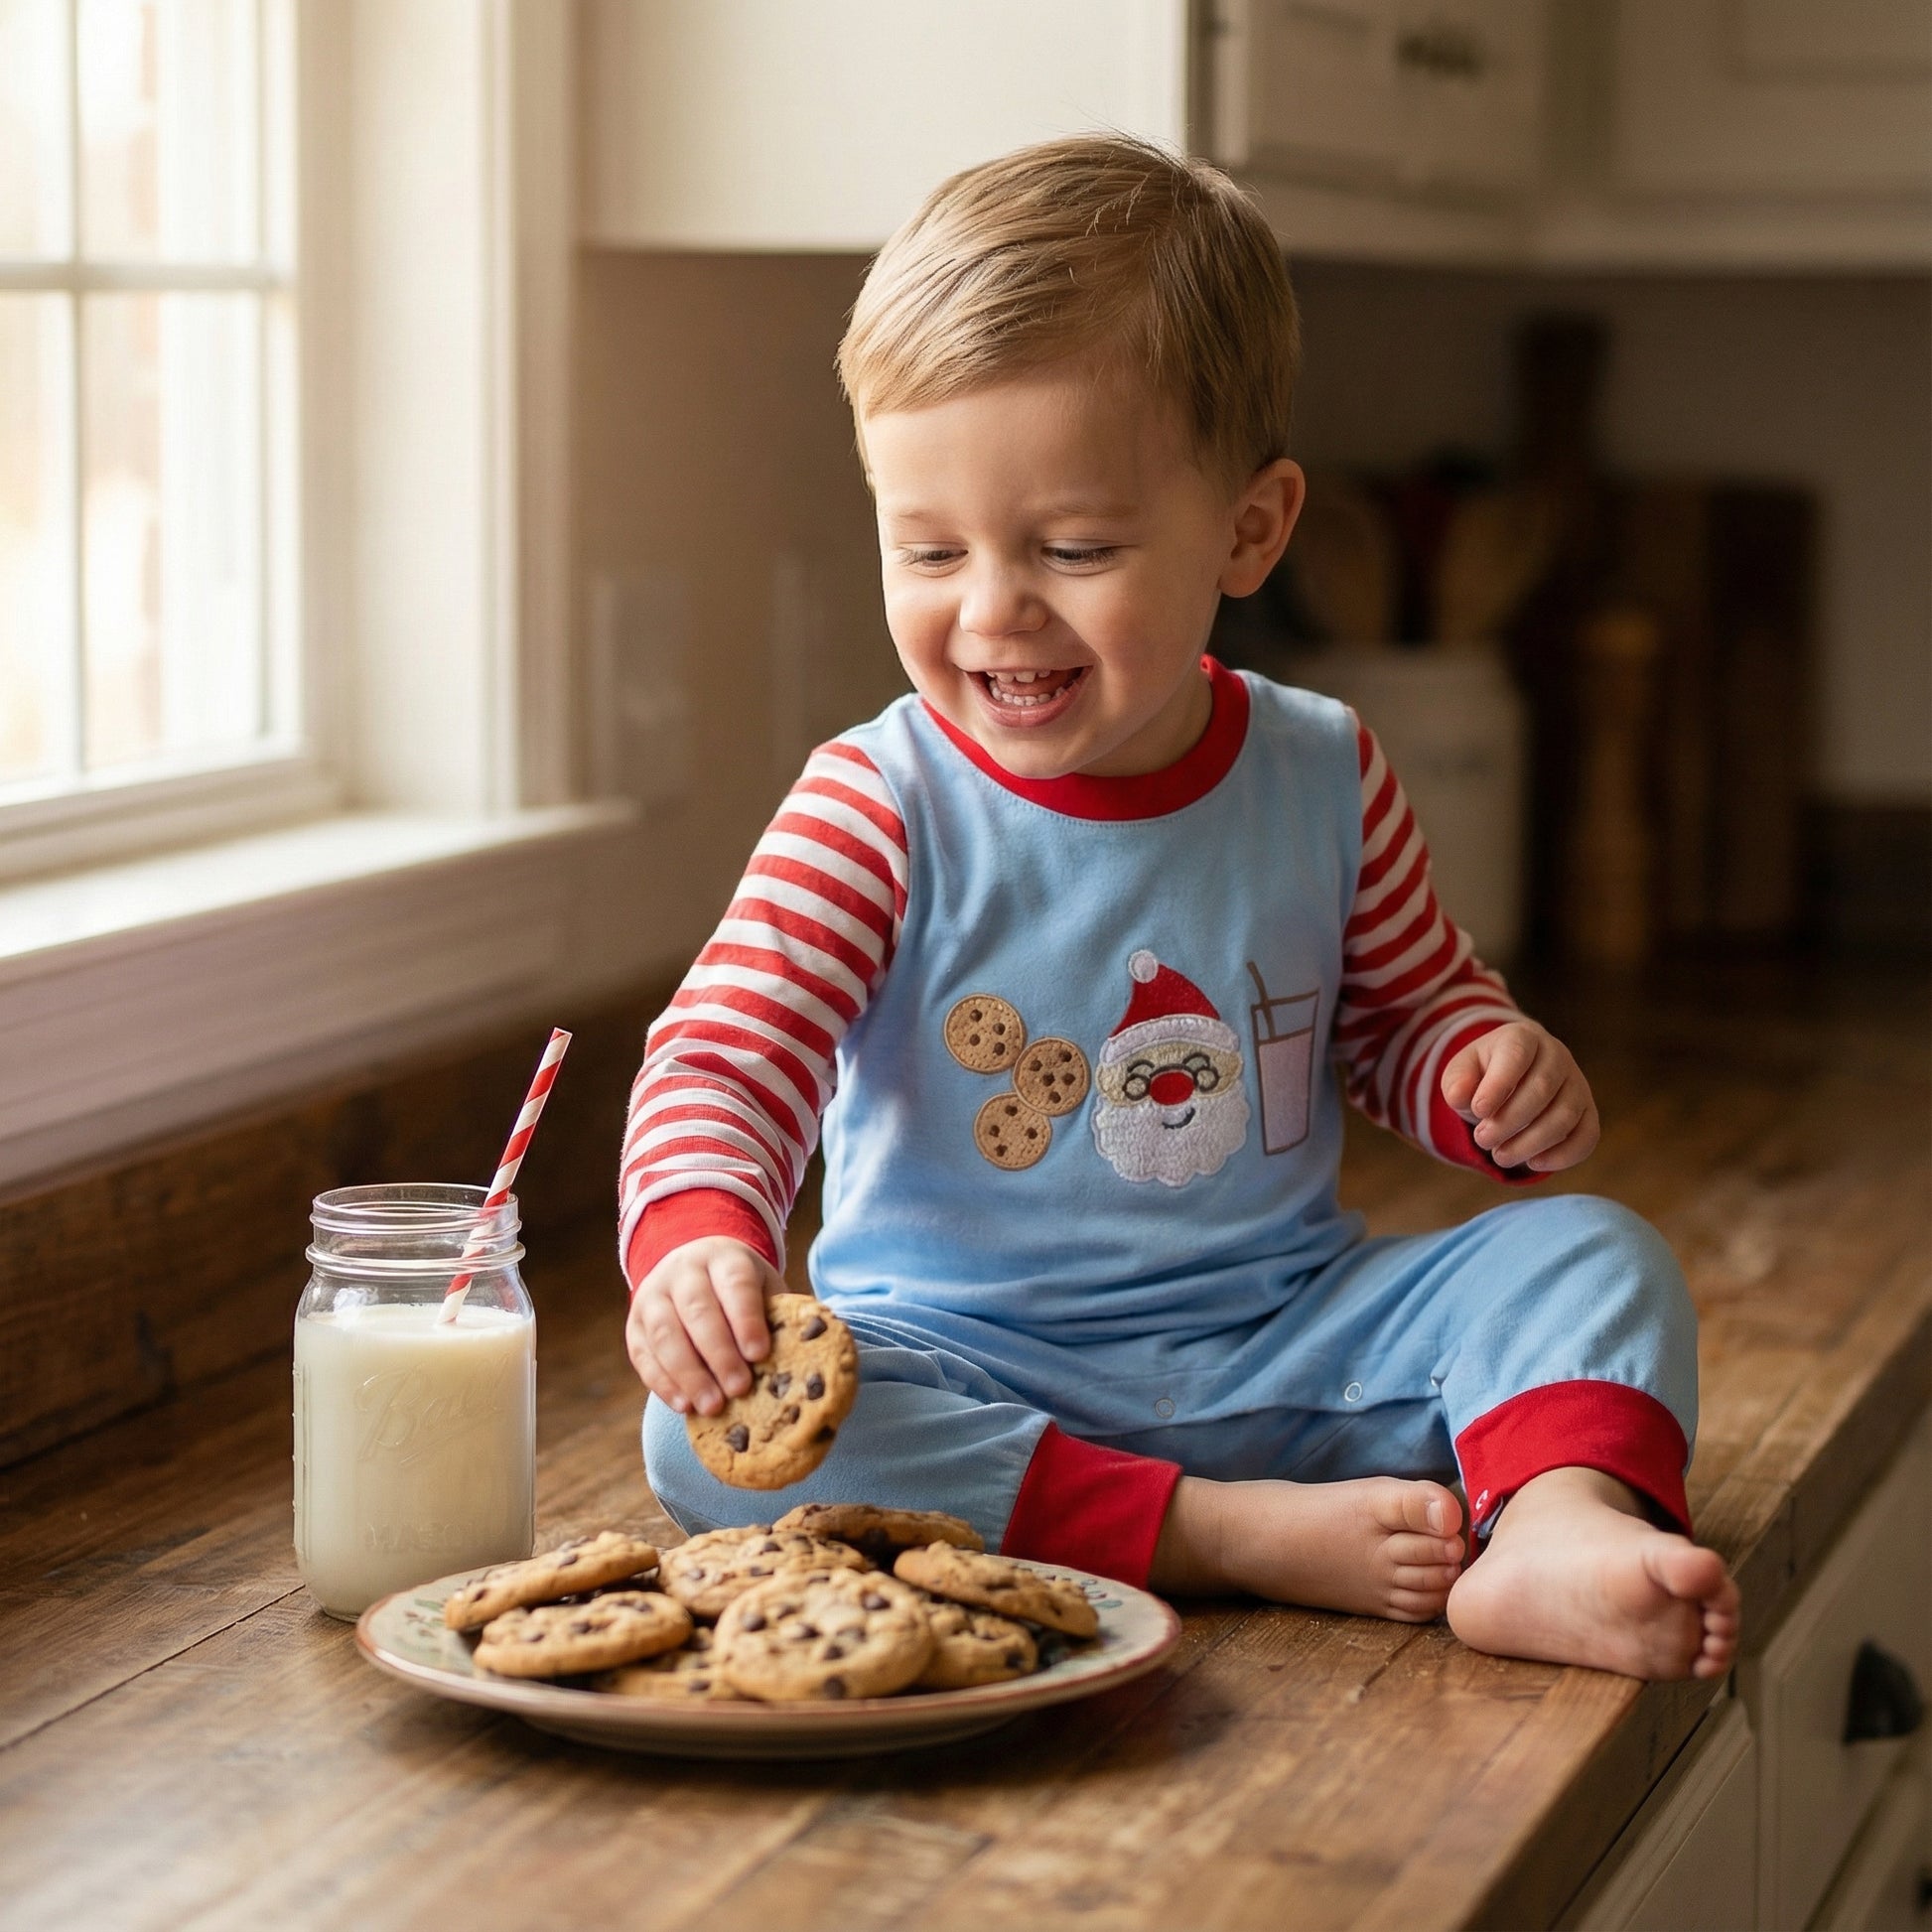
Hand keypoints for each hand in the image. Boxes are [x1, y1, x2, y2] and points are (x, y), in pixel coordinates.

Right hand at [626, 1237, 781, 1415]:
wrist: (692, 1265)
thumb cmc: (739, 1288)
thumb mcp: (763, 1287)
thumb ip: (778, 1315)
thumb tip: (803, 1355)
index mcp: (724, 1258)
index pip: (735, 1285)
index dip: (746, 1320)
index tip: (760, 1354)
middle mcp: (683, 1272)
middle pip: (697, 1311)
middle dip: (719, 1354)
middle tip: (739, 1389)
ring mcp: (653, 1295)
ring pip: (665, 1333)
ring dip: (688, 1374)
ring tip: (712, 1406)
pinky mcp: (634, 1324)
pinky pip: (643, 1354)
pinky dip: (662, 1383)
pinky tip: (684, 1405)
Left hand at [1440, 1021, 1598, 1173]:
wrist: (1512, 1080)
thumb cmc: (1484, 1075)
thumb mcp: (1462, 1072)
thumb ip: (1456, 1082)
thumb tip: (1459, 1096)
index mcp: (1523, 1038)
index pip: (1516, 1055)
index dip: (1497, 1086)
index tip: (1478, 1111)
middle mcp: (1557, 1055)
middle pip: (1542, 1089)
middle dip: (1509, 1121)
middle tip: (1482, 1139)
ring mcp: (1577, 1084)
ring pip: (1565, 1116)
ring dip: (1531, 1143)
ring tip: (1500, 1155)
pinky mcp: (1588, 1112)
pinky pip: (1587, 1136)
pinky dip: (1563, 1155)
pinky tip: (1533, 1163)